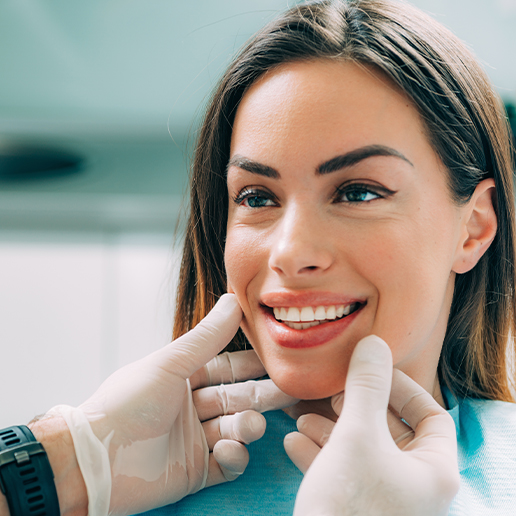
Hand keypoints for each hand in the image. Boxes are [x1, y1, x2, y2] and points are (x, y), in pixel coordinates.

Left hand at [49, 294, 296, 515]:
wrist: (94, 460)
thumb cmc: (126, 404)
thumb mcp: (169, 364)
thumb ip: (206, 337)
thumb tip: (234, 300)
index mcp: (184, 378)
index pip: (227, 368)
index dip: (253, 364)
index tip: (279, 358)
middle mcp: (192, 407)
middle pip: (237, 398)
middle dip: (262, 395)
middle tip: (290, 391)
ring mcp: (195, 440)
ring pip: (235, 429)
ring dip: (247, 426)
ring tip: (251, 425)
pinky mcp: (196, 471)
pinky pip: (227, 464)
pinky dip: (233, 457)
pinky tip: (228, 451)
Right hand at [285, 335, 458, 515]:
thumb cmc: (348, 505)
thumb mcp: (356, 435)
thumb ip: (366, 386)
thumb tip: (374, 342)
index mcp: (433, 472)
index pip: (431, 415)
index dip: (401, 387)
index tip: (368, 372)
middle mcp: (414, 488)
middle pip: (391, 431)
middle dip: (356, 408)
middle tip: (331, 394)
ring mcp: (385, 502)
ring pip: (362, 452)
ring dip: (332, 430)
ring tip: (302, 416)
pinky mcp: (357, 512)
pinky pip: (344, 474)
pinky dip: (321, 455)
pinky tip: (294, 442)